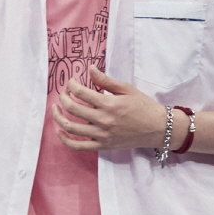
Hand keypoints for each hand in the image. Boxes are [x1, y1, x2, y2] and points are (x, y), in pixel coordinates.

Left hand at [53, 66, 167, 151]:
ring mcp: (101, 135)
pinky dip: (64, 139)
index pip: (80, 93)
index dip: (71, 85)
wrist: (158, 128)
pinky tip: (60, 129)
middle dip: (63, 97)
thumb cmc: (143, 106)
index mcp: (109, 104)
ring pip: (70, 127)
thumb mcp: (126, 89)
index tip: (71, 82)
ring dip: (58, 116)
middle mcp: (103, 120)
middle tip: (63, 93)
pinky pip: (77, 146)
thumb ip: (105, 80)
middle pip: (71, 108)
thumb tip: (90, 68)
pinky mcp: (102, 145)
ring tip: (56, 108)